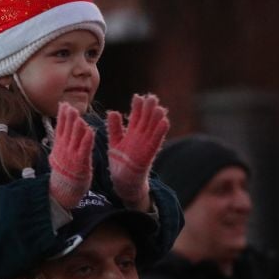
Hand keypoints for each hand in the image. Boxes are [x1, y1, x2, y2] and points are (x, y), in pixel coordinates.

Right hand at [48, 102, 93, 209]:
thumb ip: (61, 141)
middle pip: (66, 130)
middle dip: (68, 117)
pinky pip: (84, 149)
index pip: (60, 127)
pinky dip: (87, 139)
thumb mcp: (58, 154)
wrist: (63, 190)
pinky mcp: (80, 163)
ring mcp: (71, 156)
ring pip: (74, 137)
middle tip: (70, 106)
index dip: (61, 116)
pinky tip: (90, 130)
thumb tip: (59, 128)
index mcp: (59, 146)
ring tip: (78, 114)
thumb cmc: (65, 172)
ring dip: (76, 125)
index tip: (63, 105)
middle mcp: (64, 149)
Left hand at [106, 93, 169, 209]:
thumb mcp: (114, 143)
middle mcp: (140, 137)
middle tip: (151, 97)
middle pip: (146, 120)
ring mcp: (146, 145)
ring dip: (157, 119)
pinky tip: (165, 122)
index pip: (136, 116)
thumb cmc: (119, 163)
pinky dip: (160, 132)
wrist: (123, 182)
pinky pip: (156, 141)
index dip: (137, 107)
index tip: (137, 96)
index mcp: (131, 133)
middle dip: (149, 109)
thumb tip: (113, 112)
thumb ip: (114, 128)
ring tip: (159, 107)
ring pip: (153, 128)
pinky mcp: (149, 154)